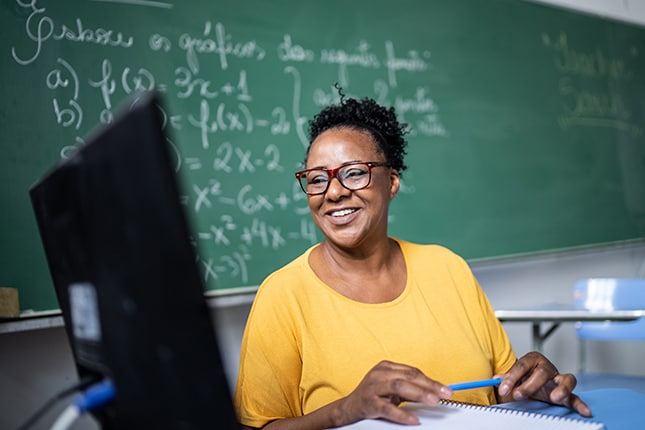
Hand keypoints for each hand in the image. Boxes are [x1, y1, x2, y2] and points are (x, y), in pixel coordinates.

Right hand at [335, 360, 452, 425]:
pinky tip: (414, 419)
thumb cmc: (373, 397)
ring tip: (433, 401)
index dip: (430, 380)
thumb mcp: (392, 389)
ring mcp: (372, 387)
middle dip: (429, 386)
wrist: (349, 409)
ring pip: (399, 386)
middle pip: (408, 377)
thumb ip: (410, 388)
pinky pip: (387, 408)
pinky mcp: (368, 402)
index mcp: (386, 367)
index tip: (445, 389)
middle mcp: (379, 374)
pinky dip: (402, 414)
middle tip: (444, 394)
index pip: (413, 372)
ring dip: (419, 394)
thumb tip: (433, 391)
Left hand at [496, 351, 591, 416]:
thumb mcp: (511, 378)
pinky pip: (576, 398)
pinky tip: (585, 411)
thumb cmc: (521, 378)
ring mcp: (559, 380)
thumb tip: (495, 379)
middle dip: (530, 384)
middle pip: (542, 372)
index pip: (522, 365)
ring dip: (562, 389)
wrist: (529, 383)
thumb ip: (505, 378)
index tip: (502, 388)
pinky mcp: (567, 394)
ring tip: (555, 398)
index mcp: (532, 360)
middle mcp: (547, 368)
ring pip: (566, 380)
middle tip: (518, 394)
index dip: (511, 377)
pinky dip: (581, 404)